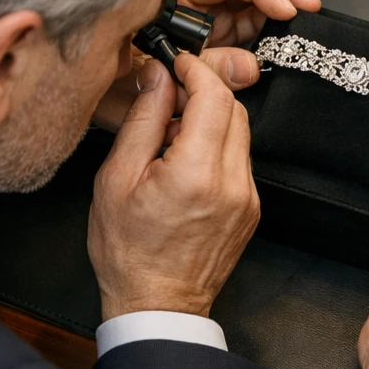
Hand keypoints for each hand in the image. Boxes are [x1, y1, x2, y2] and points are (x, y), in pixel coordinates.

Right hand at [87, 53, 259, 319]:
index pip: (214, 96)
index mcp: (196, 173)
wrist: (158, 305)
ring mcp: (247, 197)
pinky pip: (239, 159)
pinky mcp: (251, 207)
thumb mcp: (117, 178)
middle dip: (203, 92)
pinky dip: (217, 146)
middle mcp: (232, 182)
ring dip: (210, 119)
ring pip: (240, 131)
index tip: (174, 62)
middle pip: (233, 109)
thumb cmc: (128, 251)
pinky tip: (186, 162)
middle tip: (167, 98)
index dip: (195, 70)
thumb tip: (157, 75)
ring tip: (170, 136)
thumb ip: (143, 120)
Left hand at [90, 0, 320, 130]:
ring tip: (307, 12)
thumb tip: (249, 64)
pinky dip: (270, 24)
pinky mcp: (213, 38)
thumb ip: (198, 73)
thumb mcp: (145, 81)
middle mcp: (189, 1)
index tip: (284, 8)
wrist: (75, 105)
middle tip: (309, 2)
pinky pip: (247, 22)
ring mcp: (203, 18)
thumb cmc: (100, 87)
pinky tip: (287, 33)